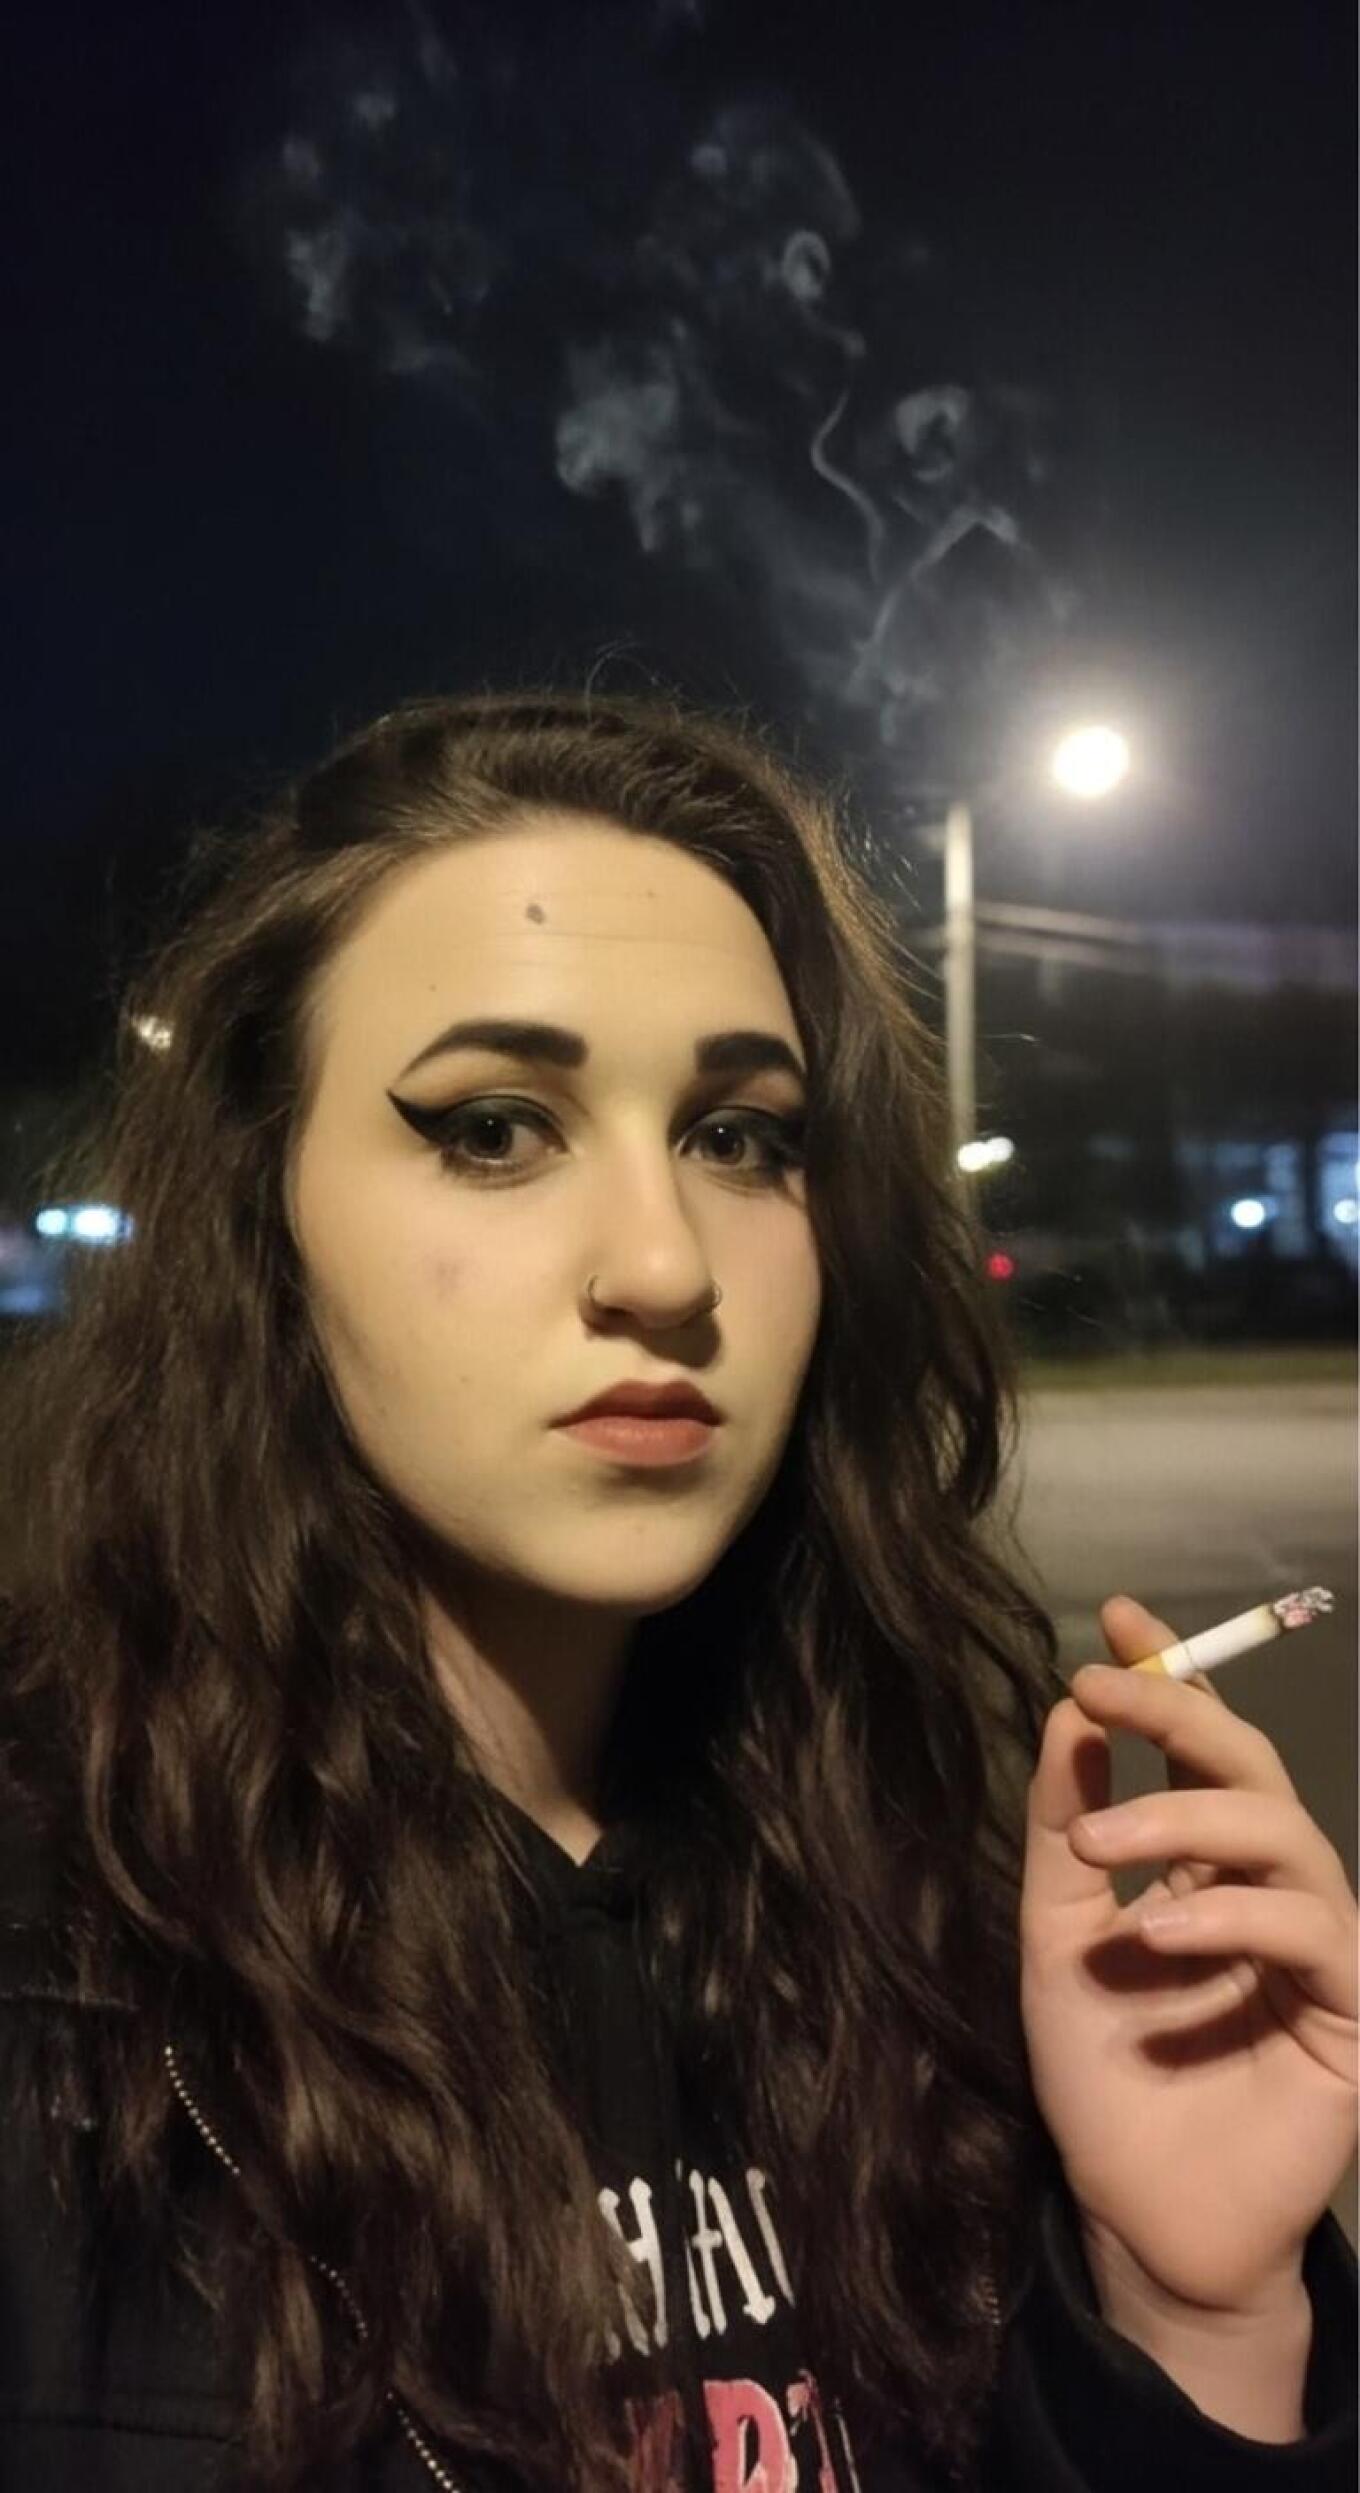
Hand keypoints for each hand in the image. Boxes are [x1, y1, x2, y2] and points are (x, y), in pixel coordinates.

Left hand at [1021, 1594, 1357, 2318]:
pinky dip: (1230, 1917)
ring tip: (1104, 1846)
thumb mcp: (1056, 1938)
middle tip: (1098, 1694)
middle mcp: (1268, 1889)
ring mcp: (1316, 1945)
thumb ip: (1065, 1831)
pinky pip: (1308, 1930)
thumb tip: (1073, 1713)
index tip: (1117, 1620)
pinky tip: (1159, 1933)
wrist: (1139, 2216)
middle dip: (1178, 1713)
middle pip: (1249, 1768)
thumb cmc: (1104, 2078)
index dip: (1169, 1678)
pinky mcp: (1351, 2010)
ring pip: (1281, 1833)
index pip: (1197, 1750)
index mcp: (1202, 1865)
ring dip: (1185, 1820)